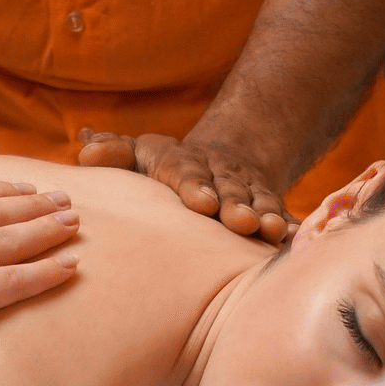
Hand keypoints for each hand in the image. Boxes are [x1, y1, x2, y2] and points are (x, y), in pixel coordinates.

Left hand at [77, 129, 298, 243]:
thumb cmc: (165, 168)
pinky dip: (291, 226)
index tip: (201, 203)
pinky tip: (298, 239)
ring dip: (266, 216)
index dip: (195, 186)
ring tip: (272, 232)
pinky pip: (282, 215)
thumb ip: (115, 152)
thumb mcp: (139, 155)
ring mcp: (247, 191)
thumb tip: (87, 147)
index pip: (187, 173)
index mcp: (184, 164)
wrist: (223, 160)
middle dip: (236, 204)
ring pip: (258, 201)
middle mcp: (220, 175)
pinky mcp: (268, 207)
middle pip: (228, 189)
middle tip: (240, 222)